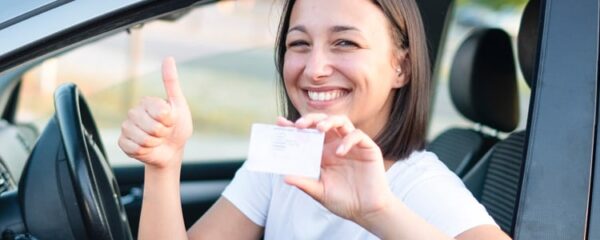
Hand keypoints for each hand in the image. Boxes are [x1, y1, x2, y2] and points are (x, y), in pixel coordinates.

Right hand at [118, 57, 192, 168]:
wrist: (171, 151)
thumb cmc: (177, 127)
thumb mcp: (179, 105)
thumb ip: (171, 82)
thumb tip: (168, 58)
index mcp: (147, 102)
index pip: (160, 112)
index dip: (169, 120)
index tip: (171, 121)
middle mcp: (134, 112)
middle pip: (151, 126)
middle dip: (163, 133)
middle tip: (164, 132)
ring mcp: (127, 127)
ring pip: (142, 138)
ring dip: (154, 143)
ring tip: (156, 140)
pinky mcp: (123, 142)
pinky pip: (133, 147)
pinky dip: (144, 151)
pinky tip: (147, 148)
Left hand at [278, 114, 394, 224]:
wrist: (368, 211)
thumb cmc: (344, 202)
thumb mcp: (320, 192)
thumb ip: (304, 183)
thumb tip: (284, 177)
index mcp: (323, 154)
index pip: (308, 134)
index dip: (294, 127)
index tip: (280, 123)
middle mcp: (336, 145)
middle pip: (323, 122)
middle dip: (310, 119)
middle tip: (299, 125)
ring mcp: (352, 145)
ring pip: (341, 121)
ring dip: (329, 121)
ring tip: (320, 129)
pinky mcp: (367, 148)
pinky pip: (357, 135)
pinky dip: (348, 140)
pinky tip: (340, 152)